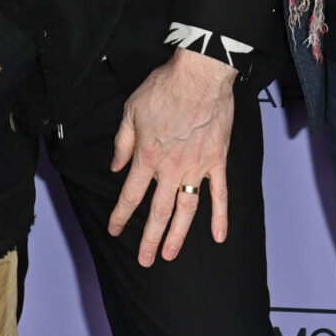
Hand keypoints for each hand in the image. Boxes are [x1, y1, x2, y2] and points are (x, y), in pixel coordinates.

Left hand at [107, 50, 236, 265]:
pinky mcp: (217, 162)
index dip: (121, 215)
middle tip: (145, 260)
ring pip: (186, 210)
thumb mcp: (131, 111)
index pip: (130, 195)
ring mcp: (196, 168)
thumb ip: (123, 142)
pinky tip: (217, 236)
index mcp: (147, 157)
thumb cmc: (164, 88)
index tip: (115, 230)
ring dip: (178, 235)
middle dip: (149, 239)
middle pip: (157, 212)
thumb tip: (115, 165)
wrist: (199, 76)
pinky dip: (220, 217)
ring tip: (170, 255)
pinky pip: (220, 195)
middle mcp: (171, 168)